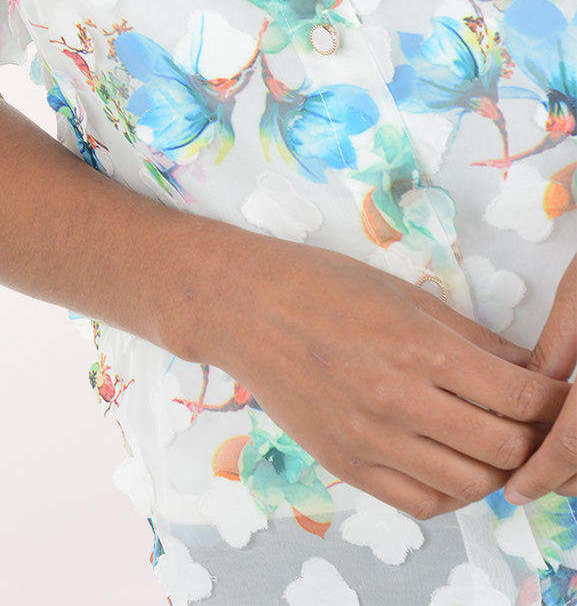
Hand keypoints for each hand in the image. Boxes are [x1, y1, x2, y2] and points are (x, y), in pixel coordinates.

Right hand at [203, 236, 570, 521]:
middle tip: (530, 423)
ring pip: (469, 485)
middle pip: (504, 447)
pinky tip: (451, 467)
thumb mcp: (404, 294)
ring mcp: (371, 438)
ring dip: (494, 471)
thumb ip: (470, 337)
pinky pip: (420, 504)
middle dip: (531, 438)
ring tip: (492, 446)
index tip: (556, 395)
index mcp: (420, 346)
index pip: (519, 397)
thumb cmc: (320, 286)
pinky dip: (450, 495)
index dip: (551, 401)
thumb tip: (527, 369)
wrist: (245, 307)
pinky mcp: (347, 464)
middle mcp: (399, 399)